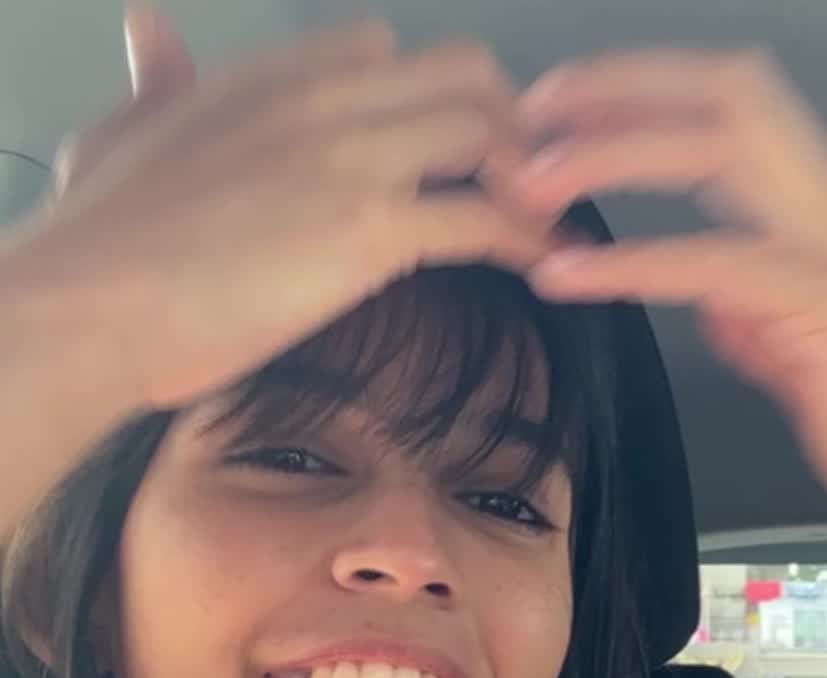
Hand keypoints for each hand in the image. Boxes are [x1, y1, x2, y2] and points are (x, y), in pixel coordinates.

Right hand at [17, 9, 556, 412]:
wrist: (92, 302)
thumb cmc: (98, 238)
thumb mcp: (120, 132)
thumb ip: (155, 83)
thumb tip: (147, 30)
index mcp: (270, 78)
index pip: (382, 49)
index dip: (428, 96)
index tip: (445, 145)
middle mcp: (320, 99)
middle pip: (461, 73)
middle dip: (503, 123)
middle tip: (514, 183)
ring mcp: (351, 157)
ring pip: (486, 130)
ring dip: (526, 178)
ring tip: (536, 225)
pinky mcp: (371, 229)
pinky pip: (484, 219)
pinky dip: (524, 241)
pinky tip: (539, 266)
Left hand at [508, 48, 826, 561]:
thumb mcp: (804, 350)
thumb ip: (754, 310)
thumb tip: (708, 297)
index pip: (735, 104)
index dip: (646, 88)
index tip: (566, 107)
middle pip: (727, 94)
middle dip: (621, 88)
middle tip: (533, 113)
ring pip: (718, 152)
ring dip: (612, 156)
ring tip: (530, 184)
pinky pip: (717, 264)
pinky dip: (633, 262)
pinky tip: (570, 275)